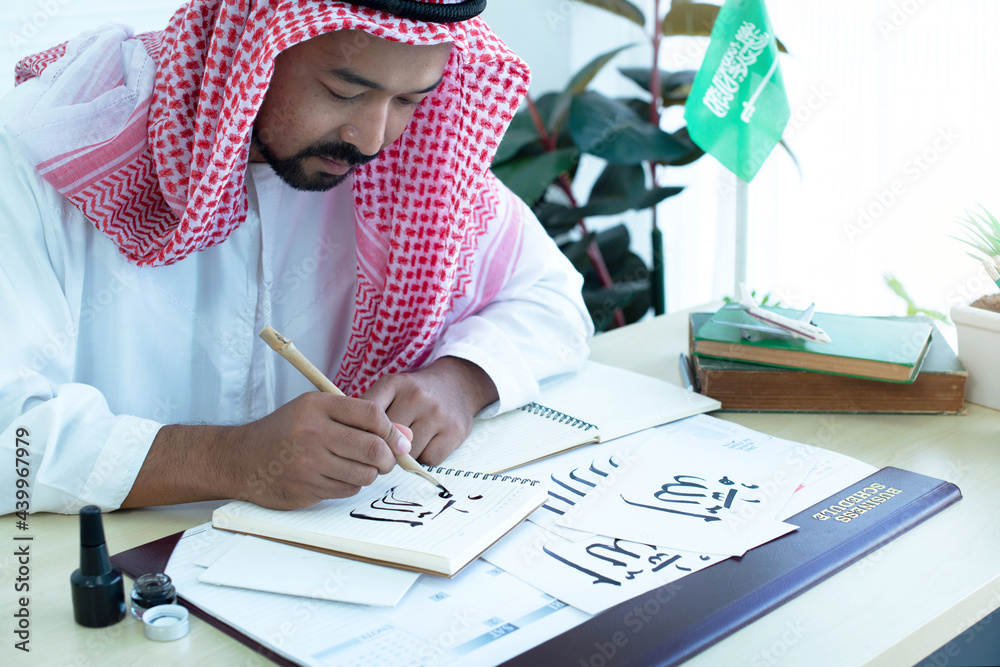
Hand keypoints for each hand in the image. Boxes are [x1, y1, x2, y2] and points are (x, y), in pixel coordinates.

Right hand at [123, 393, 412, 510]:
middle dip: (388, 458)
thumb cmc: (284, 432)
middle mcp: (313, 433)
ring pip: (364, 474)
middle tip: (386, 461)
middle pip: (374, 448)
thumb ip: (357, 418)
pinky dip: (350, 485)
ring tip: (357, 467)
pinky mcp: (306, 488)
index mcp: (317, 406)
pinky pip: (347, 490)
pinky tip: (336, 476)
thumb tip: (405, 437)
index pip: (371, 414)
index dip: (391, 429)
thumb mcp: (314, 411)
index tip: (396, 439)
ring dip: (370, 474)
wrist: (240, 459)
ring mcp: (308, 463)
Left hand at [362, 356, 498, 464]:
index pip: (367, 418)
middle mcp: (417, 396)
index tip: (361, 442)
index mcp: (395, 384)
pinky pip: (429, 459)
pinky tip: (426, 445)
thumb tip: (348, 438)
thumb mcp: (392, 389)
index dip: (361, 435)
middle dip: (383, 449)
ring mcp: (438, 414)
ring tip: (406, 446)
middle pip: (387, 439)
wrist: (458, 384)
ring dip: (404, 457)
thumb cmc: (417, 393)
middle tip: (385, 450)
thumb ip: (369, 409)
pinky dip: (425, 458)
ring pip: (408, 453)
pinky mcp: (455, 431)